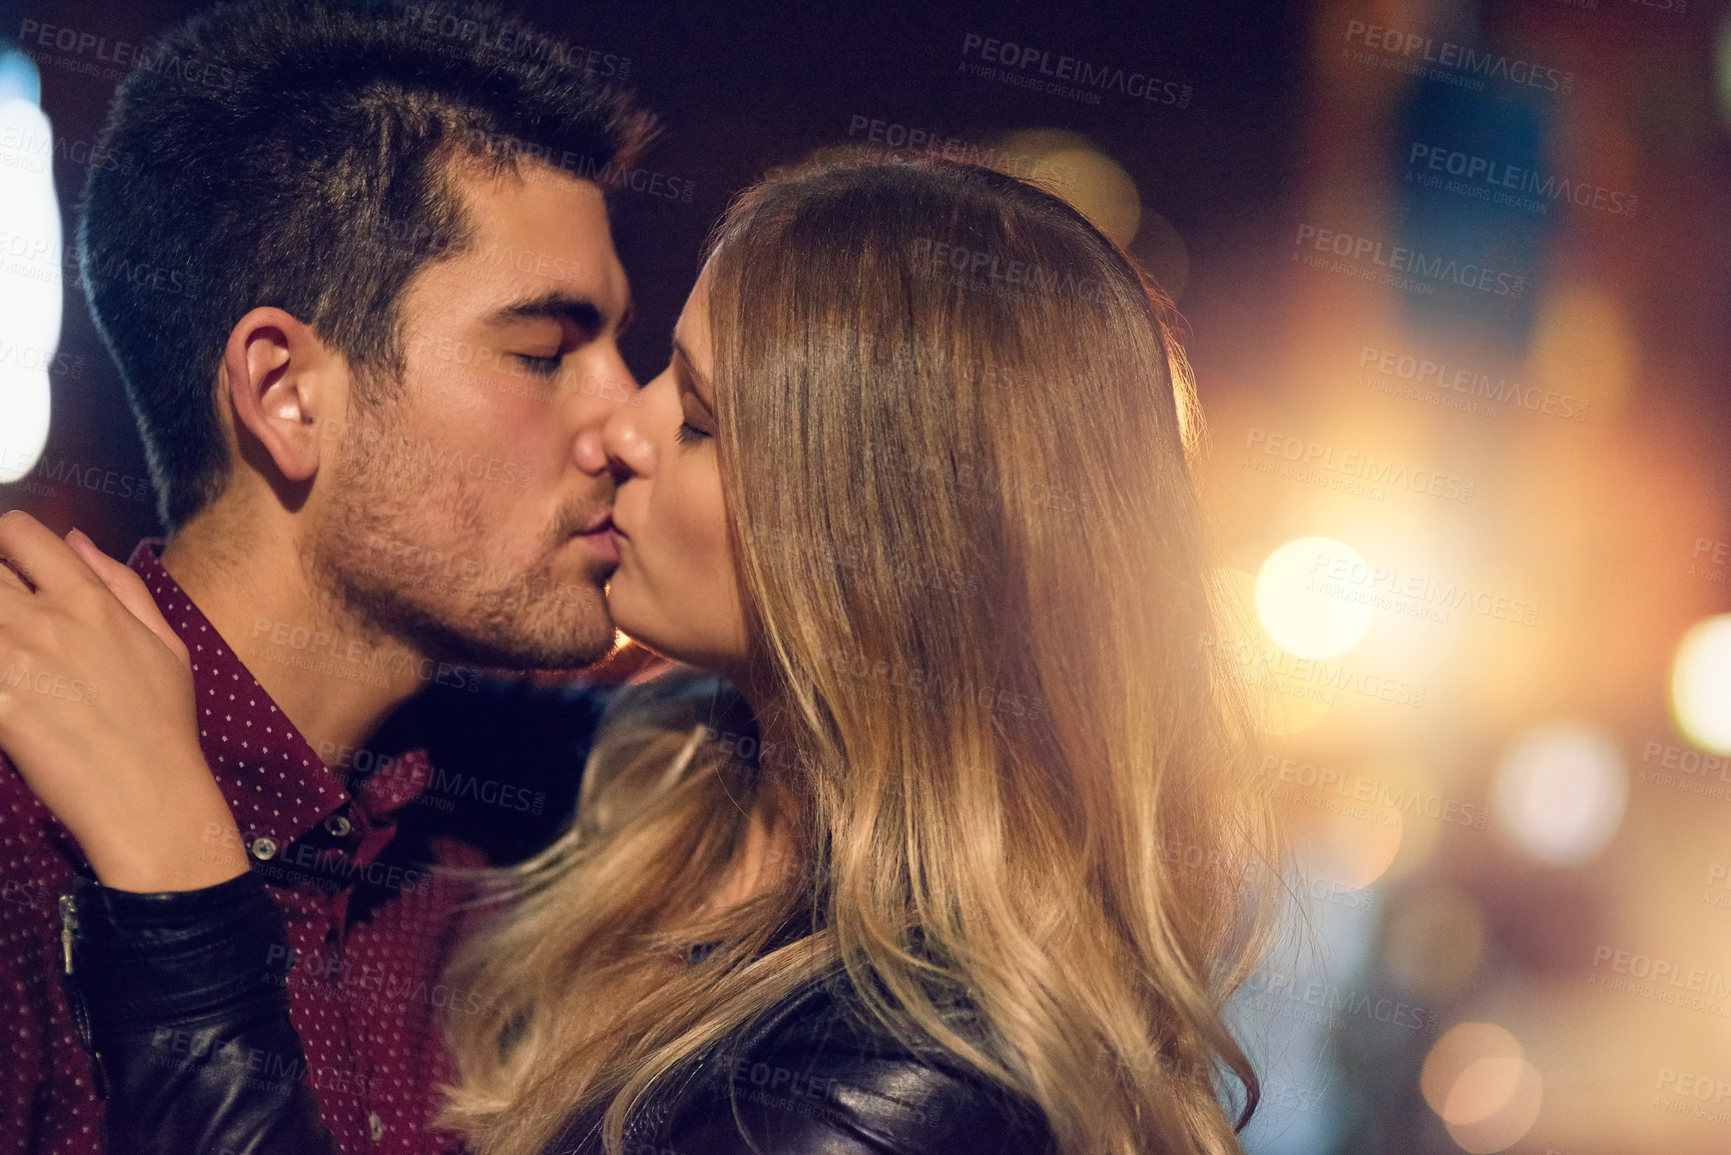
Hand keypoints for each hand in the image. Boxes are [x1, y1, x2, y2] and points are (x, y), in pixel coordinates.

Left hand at [0, 511, 248, 890]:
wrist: (146, 793)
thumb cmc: (161, 721)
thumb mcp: (165, 642)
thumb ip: (121, 584)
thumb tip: (76, 541)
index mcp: (89, 600)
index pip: (20, 533)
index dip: (5, 539)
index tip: (9, 562)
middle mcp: (43, 620)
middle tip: (9, 615)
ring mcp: (11, 661)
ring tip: (12, 651)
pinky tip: (9, 686)